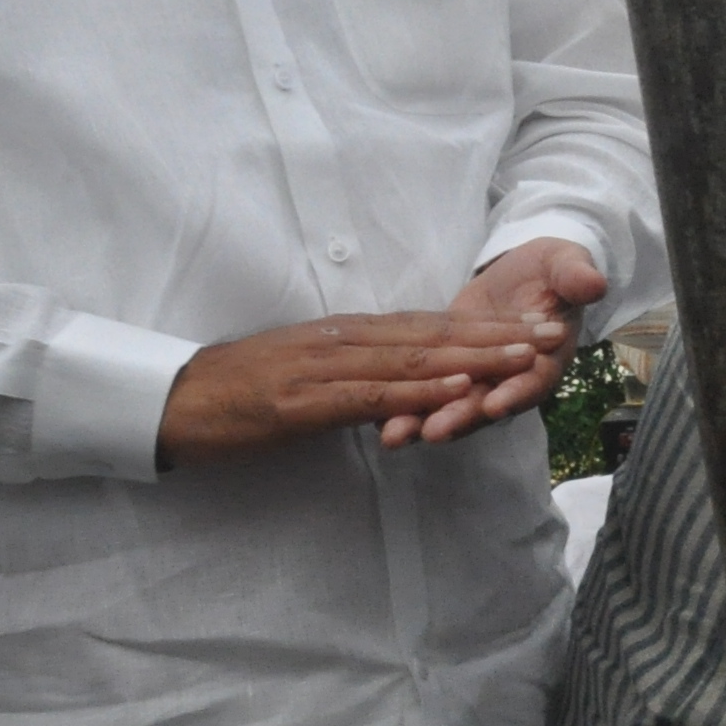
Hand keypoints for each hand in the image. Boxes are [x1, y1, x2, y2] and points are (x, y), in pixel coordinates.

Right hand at [155, 313, 546, 468]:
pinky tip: (456, 386)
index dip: (484, 323)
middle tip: (554, 331)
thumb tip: (400, 381)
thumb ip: (354, 373)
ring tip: (526, 354)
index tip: (534, 322)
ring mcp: (323, 368)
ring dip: (474, 355)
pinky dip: (418, 387)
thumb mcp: (307, 376)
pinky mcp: (304, 401)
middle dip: (497, 333)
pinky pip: (371, 392)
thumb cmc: (237, 393)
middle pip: (433, 333)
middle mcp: (342, 340)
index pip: (427, 324)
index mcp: (344, 334)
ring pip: (412, 357)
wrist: (171, 402)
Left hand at [381, 239, 606, 447]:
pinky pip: (428, 389)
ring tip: (392, 434)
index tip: (497, 403)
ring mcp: (480, 379)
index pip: (534, 380)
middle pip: (487, 404)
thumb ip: (577, 278)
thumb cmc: (556, 272)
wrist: (532, 275)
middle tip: (432, 431)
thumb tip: (594, 283)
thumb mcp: (569, 268)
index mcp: (546, 358)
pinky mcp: (451, 369)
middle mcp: (512, 378)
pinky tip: (374, 415)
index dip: (517, 392)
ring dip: (424, 419)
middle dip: (459, 418)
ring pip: (453, 404)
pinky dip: (404, 402)